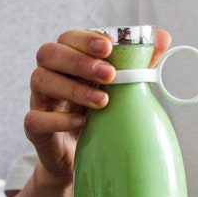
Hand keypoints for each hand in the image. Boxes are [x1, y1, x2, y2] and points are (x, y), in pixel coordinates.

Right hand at [25, 28, 170, 185]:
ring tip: (103, 101)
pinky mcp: (34, 129)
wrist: (80, 159)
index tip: (109, 47)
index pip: (68, 38)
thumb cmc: (99, 118)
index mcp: (67, 62)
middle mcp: (49, 76)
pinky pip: (35, 119)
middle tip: (109, 75)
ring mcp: (39, 102)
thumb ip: (138, 65)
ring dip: (73, 87)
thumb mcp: (120, 91)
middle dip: (79, 60)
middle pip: (48, 53)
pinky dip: (58, 119)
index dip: (85, 39)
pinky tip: (81, 122)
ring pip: (41, 81)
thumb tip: (163, 37)